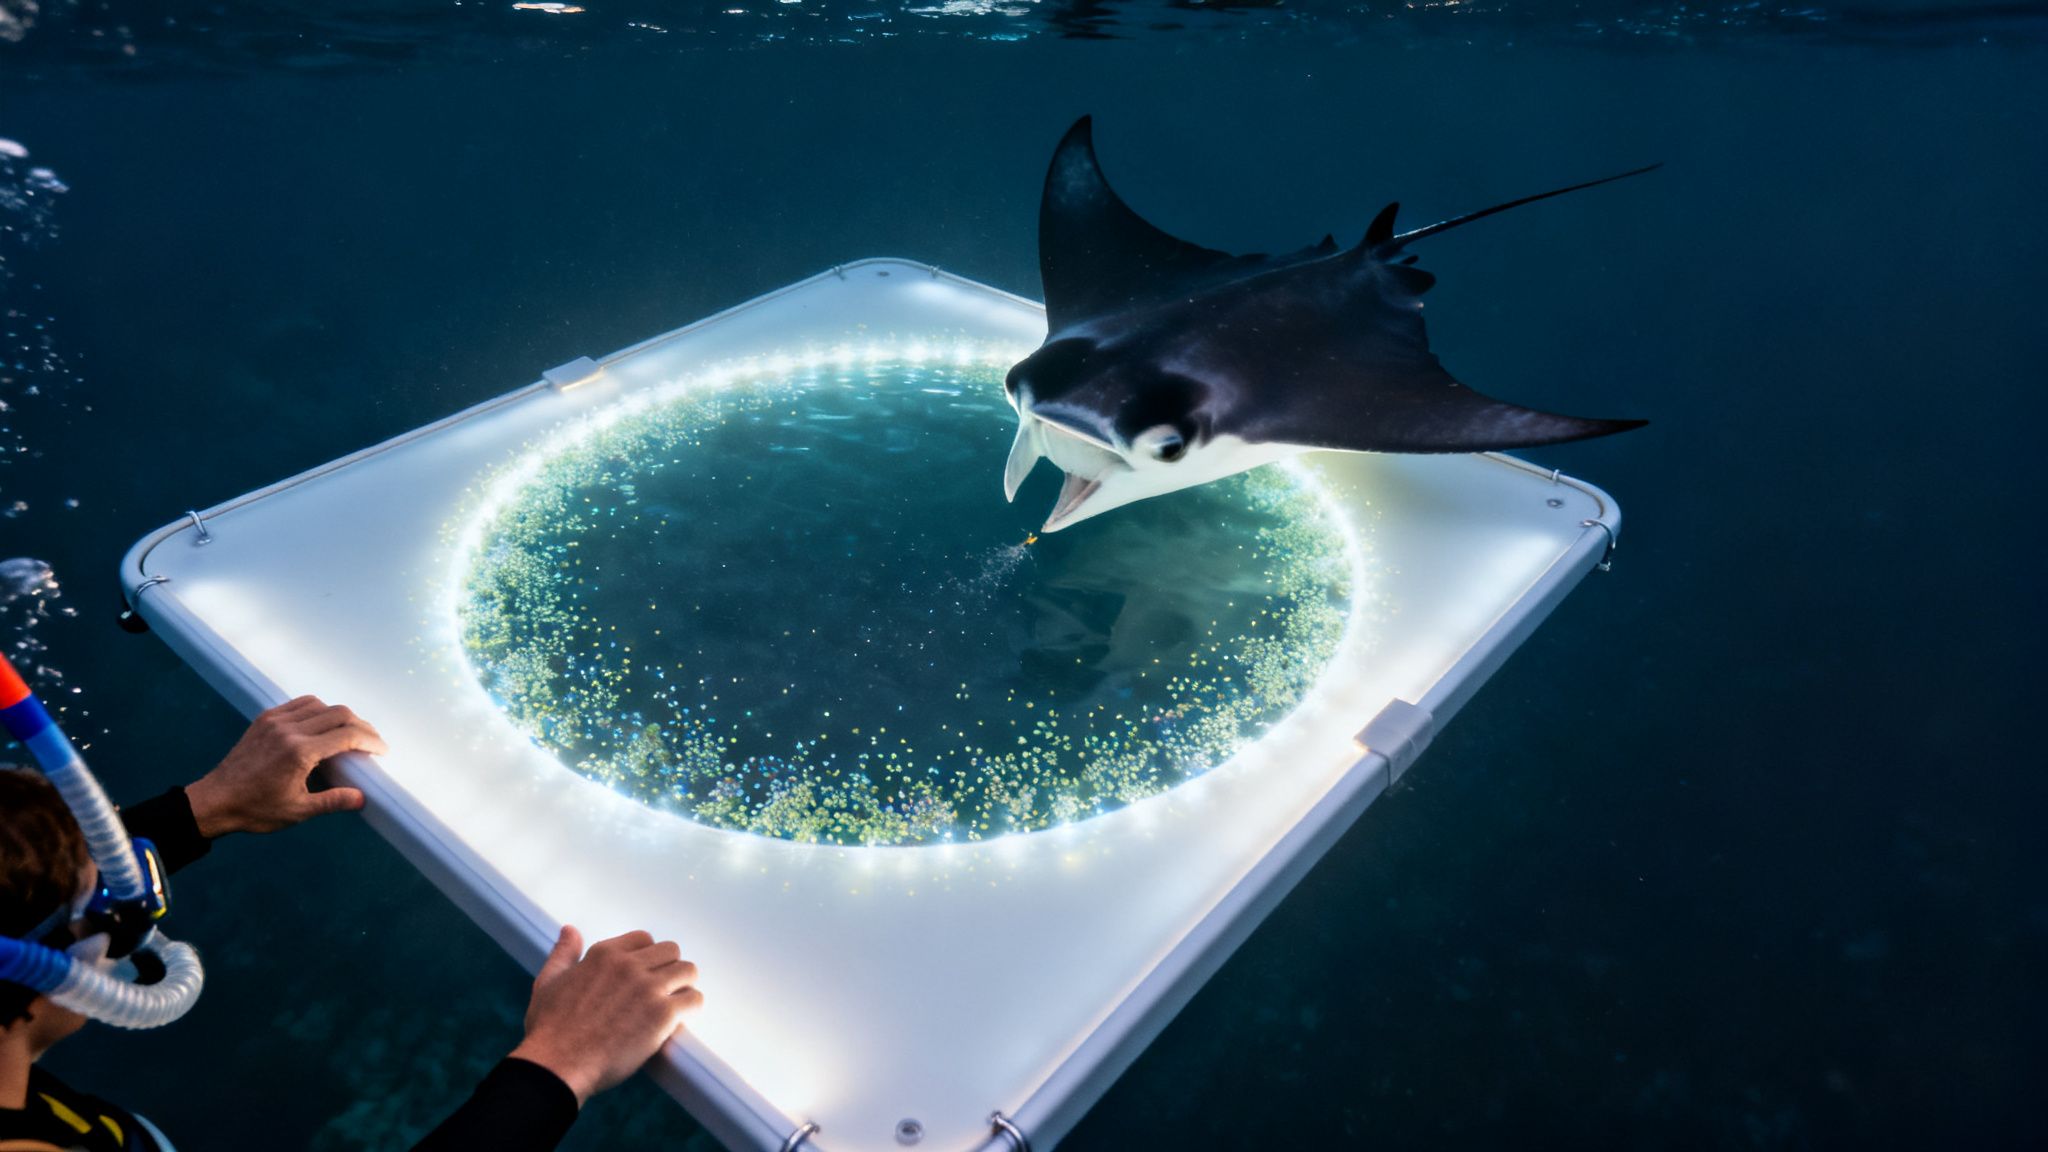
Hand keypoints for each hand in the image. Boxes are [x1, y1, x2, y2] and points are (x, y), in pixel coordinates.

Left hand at [183, 696, 385, 837]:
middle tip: (372, 741)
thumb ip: (332, 801)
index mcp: (299, 753)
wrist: (214, 800)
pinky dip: (318, 709)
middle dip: (362, 725)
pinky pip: (299, 704)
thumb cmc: (256, 810)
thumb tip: (362, 798)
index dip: (371, 740)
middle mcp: (289, 730)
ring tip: (349, 732)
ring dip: (340, 715)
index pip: (347, 735)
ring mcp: (275, 721)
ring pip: (320, 704)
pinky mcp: (265, 719)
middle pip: (339, 713)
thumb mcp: (297, 811)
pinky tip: (322, 723)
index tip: (382, 750)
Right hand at [509, 926, 701, 1104]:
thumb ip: (563, 953)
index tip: (645, 973)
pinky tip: (680, 1019)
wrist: (558, 1065)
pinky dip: (691, 1007)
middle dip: (669, 968)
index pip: (644, 939)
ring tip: (676, 1002)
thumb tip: (569, 930)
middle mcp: (629, 965)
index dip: (647, 956)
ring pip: (687, 971)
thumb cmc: (549, 1029)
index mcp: (604, 954)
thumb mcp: (548, 982)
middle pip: (671, 951)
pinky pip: (694, 999)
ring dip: (684, 985)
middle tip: (663, 989)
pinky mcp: (662, 1014)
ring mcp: (648, 988)